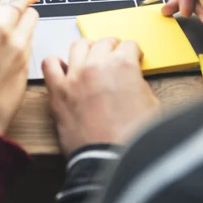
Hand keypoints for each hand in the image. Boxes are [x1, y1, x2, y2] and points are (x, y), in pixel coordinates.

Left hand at [43, 38, 159, 155]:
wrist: (111, 161)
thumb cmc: (133, 138)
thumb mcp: (152, 105)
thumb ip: (140, 84)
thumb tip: (132, 80)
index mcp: (123, 65)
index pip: (129, 45)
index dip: (133, 53)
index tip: (132, 58)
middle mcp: (97, 65)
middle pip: (104, 42)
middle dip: (112, 48)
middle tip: (114, 57)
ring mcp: (75, 76)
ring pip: (78, 46)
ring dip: (87, 49)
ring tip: (90, 58)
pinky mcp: (58, 91)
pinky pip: (49, 64)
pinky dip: (55, 63)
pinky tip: (63, 69)